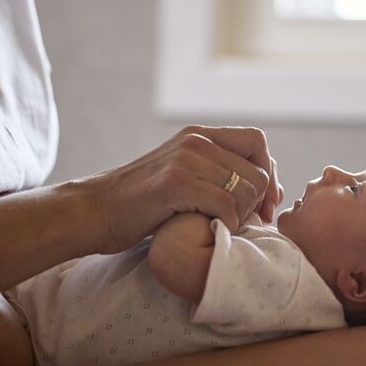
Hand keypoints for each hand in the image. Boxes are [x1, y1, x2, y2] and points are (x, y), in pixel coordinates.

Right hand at [82, 126, 281, 253]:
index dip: (269, 173)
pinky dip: (227, 224)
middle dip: (260, 202)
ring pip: (245, 189)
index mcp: (198, 135)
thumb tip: (271, 187)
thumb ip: (217, 174)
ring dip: (242, 216)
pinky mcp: (175, 183)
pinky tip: (211, 230)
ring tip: (224, 227)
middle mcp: (195, 141)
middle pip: (257, 169)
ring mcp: (185, 160)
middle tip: (249, 224)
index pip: (257, 140)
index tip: (264, 204)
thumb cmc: (142, 205)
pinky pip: (225, 205)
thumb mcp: (182, 177)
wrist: (95, 211)